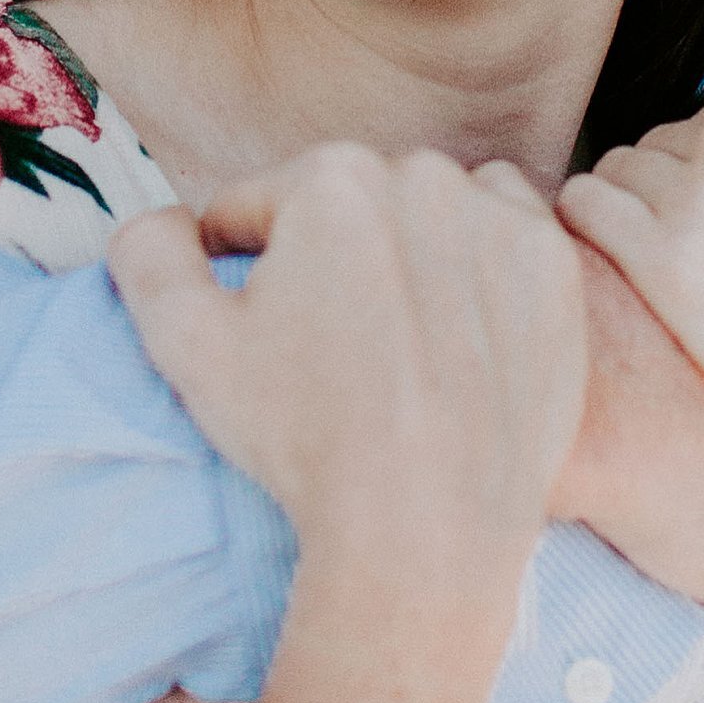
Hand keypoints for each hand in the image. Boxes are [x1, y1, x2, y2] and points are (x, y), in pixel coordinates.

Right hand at [107, 146, 585, 615]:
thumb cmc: (303, 438)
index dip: (242, 275)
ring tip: (395, 347)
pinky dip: (477, 275)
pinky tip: (455, 342)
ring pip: (425, 216)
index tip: (264, 339)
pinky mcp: (556, 272)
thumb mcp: (184, 345)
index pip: (256, 208)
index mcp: (331, 177)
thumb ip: (148, 253)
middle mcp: (427, 176)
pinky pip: (501, 244)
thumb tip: (163, 221)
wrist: (427, 526)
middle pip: (346, 207)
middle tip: (331, 355)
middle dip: (329, 261)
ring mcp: (503, 221)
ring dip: (406, 257)